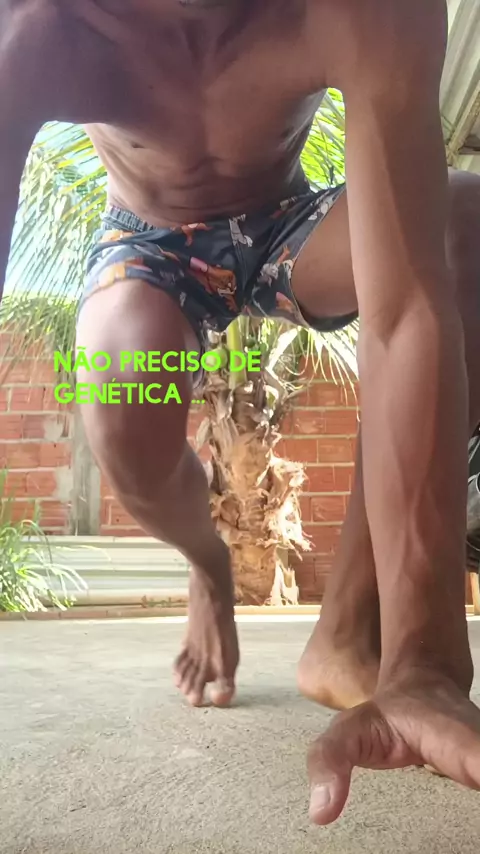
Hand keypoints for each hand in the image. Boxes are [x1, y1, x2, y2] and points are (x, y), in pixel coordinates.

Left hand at [307, 672, 479, 825]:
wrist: (425, 684)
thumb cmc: (385, 714)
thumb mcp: (349, 730)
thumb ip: (331, 762)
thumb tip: (321, 813)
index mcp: (458, 739)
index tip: (478, 782)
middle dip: (479, 813)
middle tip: (467, 840)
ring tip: (468, 839)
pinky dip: (479, 821)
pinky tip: (470, 835)